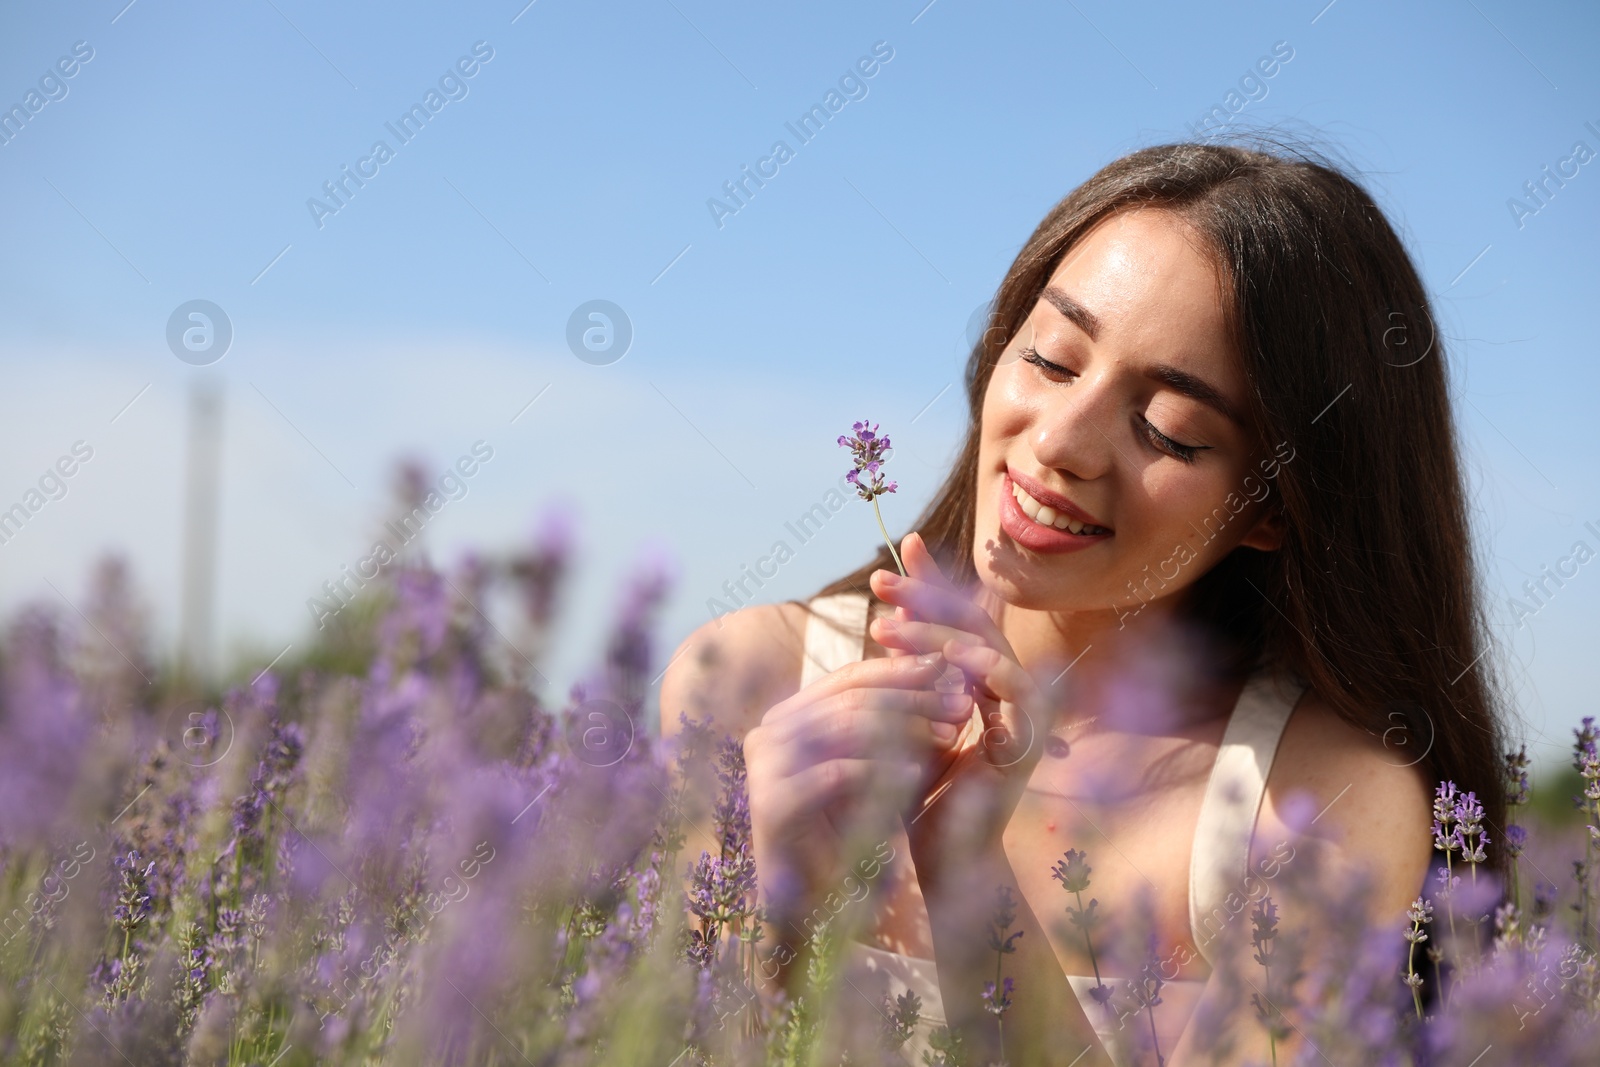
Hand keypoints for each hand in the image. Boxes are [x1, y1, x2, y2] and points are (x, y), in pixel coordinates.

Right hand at [744, 650, 973, 923]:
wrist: (811, 901)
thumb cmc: (846, 828)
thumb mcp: (871, 763)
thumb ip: (889, 719)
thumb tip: (943, 669)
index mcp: (786, 715)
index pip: (848, 678)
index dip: (901, 671)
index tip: (950, 670)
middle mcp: (767, 732)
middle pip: (850, 699)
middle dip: (912, 698)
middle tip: (960, 703)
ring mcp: (763, 766)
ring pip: (844, 727)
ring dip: (905, 728)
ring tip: (949, 734)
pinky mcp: (771, 802)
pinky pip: (836, 773)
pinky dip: (881, 771)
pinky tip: (917, 775)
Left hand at [867, 532, 1054, 869]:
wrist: (941, 856)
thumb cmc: (915, 790)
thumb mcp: (900, 716)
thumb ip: (902, 672)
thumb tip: (885, 617)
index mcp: (979, 677)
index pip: (957, 614)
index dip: (933, 578)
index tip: (899, 548)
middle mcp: (1007, 685)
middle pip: (972, 619)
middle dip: (925, 594)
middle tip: (879, 580)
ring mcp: (1023, 708)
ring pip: (985, 645)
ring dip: (933, 630)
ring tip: (884, 627)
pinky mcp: (1031, 734)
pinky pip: (1013, 684)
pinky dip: (981, 664)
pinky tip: (943, 655)